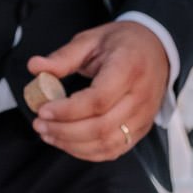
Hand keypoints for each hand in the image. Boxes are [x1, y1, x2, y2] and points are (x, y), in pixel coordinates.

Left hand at [27, 21, 169, 161]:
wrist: (157, 49)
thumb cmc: (122, 43)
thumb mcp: (91, 40)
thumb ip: (63, 56)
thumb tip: (35, 67)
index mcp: (128, 68)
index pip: (98, 100)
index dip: (67, 110)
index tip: (43, 110)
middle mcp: (141, 96)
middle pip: (101, 127)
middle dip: (64, 131)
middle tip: (40, 124)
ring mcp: (143, 117)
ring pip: (106, 144)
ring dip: (72, 145)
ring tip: (48, 134)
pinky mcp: (141, 129)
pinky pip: (114, 150)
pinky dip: (87, 152)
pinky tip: (68, 143)